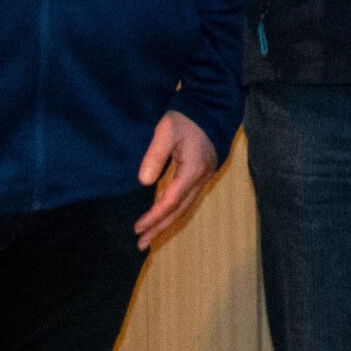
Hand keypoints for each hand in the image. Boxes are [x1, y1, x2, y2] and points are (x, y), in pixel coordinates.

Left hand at [133, 110, 223, 249]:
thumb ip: (155, 156)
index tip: (137, 228)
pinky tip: (166, 217)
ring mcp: (205, 177)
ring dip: (168, 223)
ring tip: (151, 237)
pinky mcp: (204, 174)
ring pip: (186, 208)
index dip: (154, 217)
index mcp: (193, 171)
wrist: (213, 107)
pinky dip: (176, 212)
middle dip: (160, 228)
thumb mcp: (166, 131)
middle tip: (142, 244)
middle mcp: (201, 179)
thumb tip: (144, 182)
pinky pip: (189, 200)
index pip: (170, 201)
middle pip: (180, 211)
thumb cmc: (187, 117)